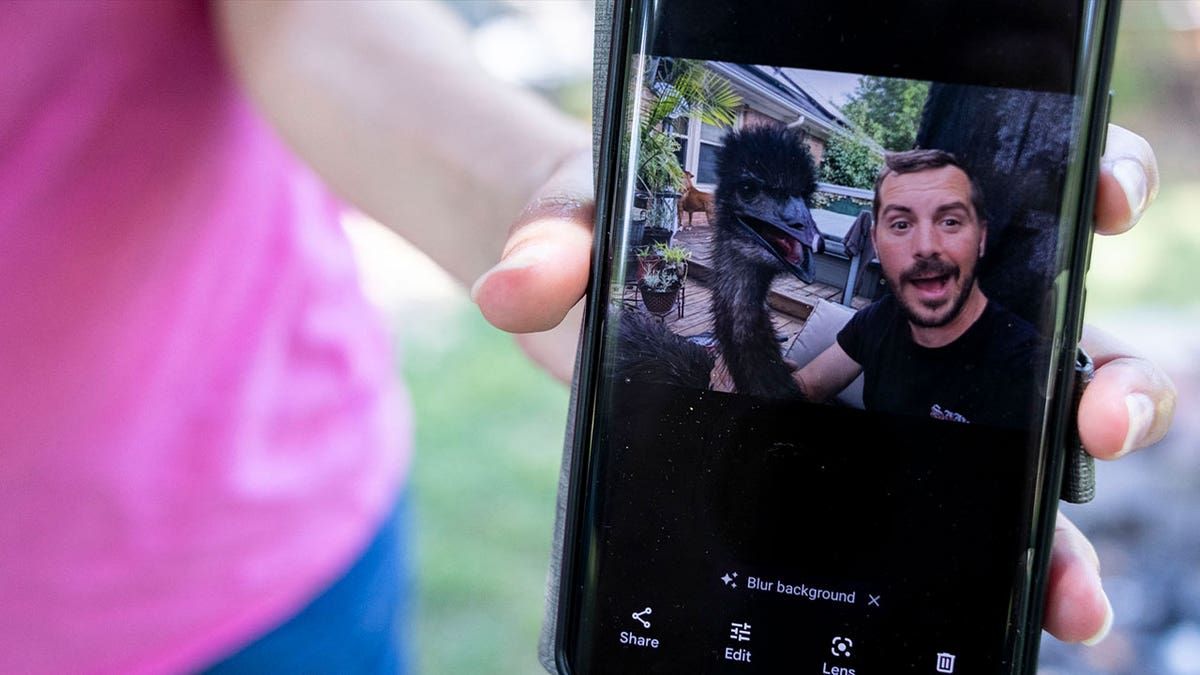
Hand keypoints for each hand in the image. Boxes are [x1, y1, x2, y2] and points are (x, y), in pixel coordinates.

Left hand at [470, 125, 1177, 643]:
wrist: (579, 306)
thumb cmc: (610, 247)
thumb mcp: (586, 229)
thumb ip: (558, 245)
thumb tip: (513, 287)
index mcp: (869, 229)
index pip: (1006, 199)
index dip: (1080, 192)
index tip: (1099, 206)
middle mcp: (902, 317)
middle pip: (1045, 342)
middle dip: (1100, 377)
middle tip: (1099, 416)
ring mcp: (887, 404)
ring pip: (1015, 454)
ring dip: (1059, 517)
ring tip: (1064, 581)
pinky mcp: (852, 476)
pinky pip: (941, 522)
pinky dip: (989, 566)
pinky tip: (999, 611)